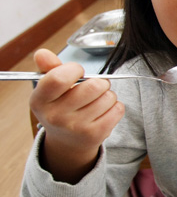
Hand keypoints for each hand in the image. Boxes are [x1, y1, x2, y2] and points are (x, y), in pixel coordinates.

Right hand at [29, 49, 123, 183]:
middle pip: (93, 86)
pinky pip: (118, 109)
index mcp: (39, 100)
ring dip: (108, 95)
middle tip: (94, 88)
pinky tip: (104, 112)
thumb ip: (50, 69)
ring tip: (97, 102)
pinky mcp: (95, 135)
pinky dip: (115, 106)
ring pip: (109, 96)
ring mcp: (76, 127)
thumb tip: (42, 53)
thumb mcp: (50, 90)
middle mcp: (55, 116)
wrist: (67, 142)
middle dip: (99, 82)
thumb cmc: (61, 108)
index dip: (74, 69)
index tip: (77, 72)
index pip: (59, 78)